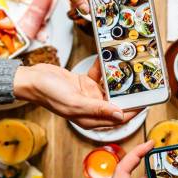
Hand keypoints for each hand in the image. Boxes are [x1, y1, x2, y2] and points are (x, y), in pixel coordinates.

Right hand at [13, 61, 138, 128]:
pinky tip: (108, 58)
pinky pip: (98, 75)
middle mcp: (91, 108)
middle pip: (116, 103)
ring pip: (109, 88)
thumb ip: (98, 109)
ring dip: (117, 78)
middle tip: (141, 81)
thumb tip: (120, 115)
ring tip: (128, 67)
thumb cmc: (48, 93)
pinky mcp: (83, 83)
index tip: (145, 102)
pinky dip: (103, 68)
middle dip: (128, 93)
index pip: (117, 118)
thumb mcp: (75, 102)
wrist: (31, 78)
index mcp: (90, 119)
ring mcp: (88, 95)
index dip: (133, 111)